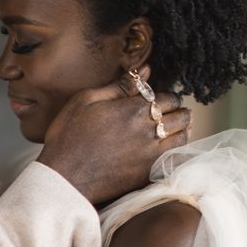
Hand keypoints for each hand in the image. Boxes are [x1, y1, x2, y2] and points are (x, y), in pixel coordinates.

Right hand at [38, 66, 190, 204]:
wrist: (63, 177)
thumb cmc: (68, 136)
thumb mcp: (86, 100)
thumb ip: (119, 85)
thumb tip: (146, 70)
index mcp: (135, 108)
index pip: (169, 97)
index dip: (167, 97)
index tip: (160, 101)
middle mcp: (148, 130)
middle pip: (181, 115)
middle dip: (178, 112)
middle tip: (172, 114)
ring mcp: (150, 154)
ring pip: (182, 137)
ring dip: (181, 130)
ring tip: (175, 130)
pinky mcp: (147, 173)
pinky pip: (176, 160)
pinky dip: (179, 153)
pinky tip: (170, 151)